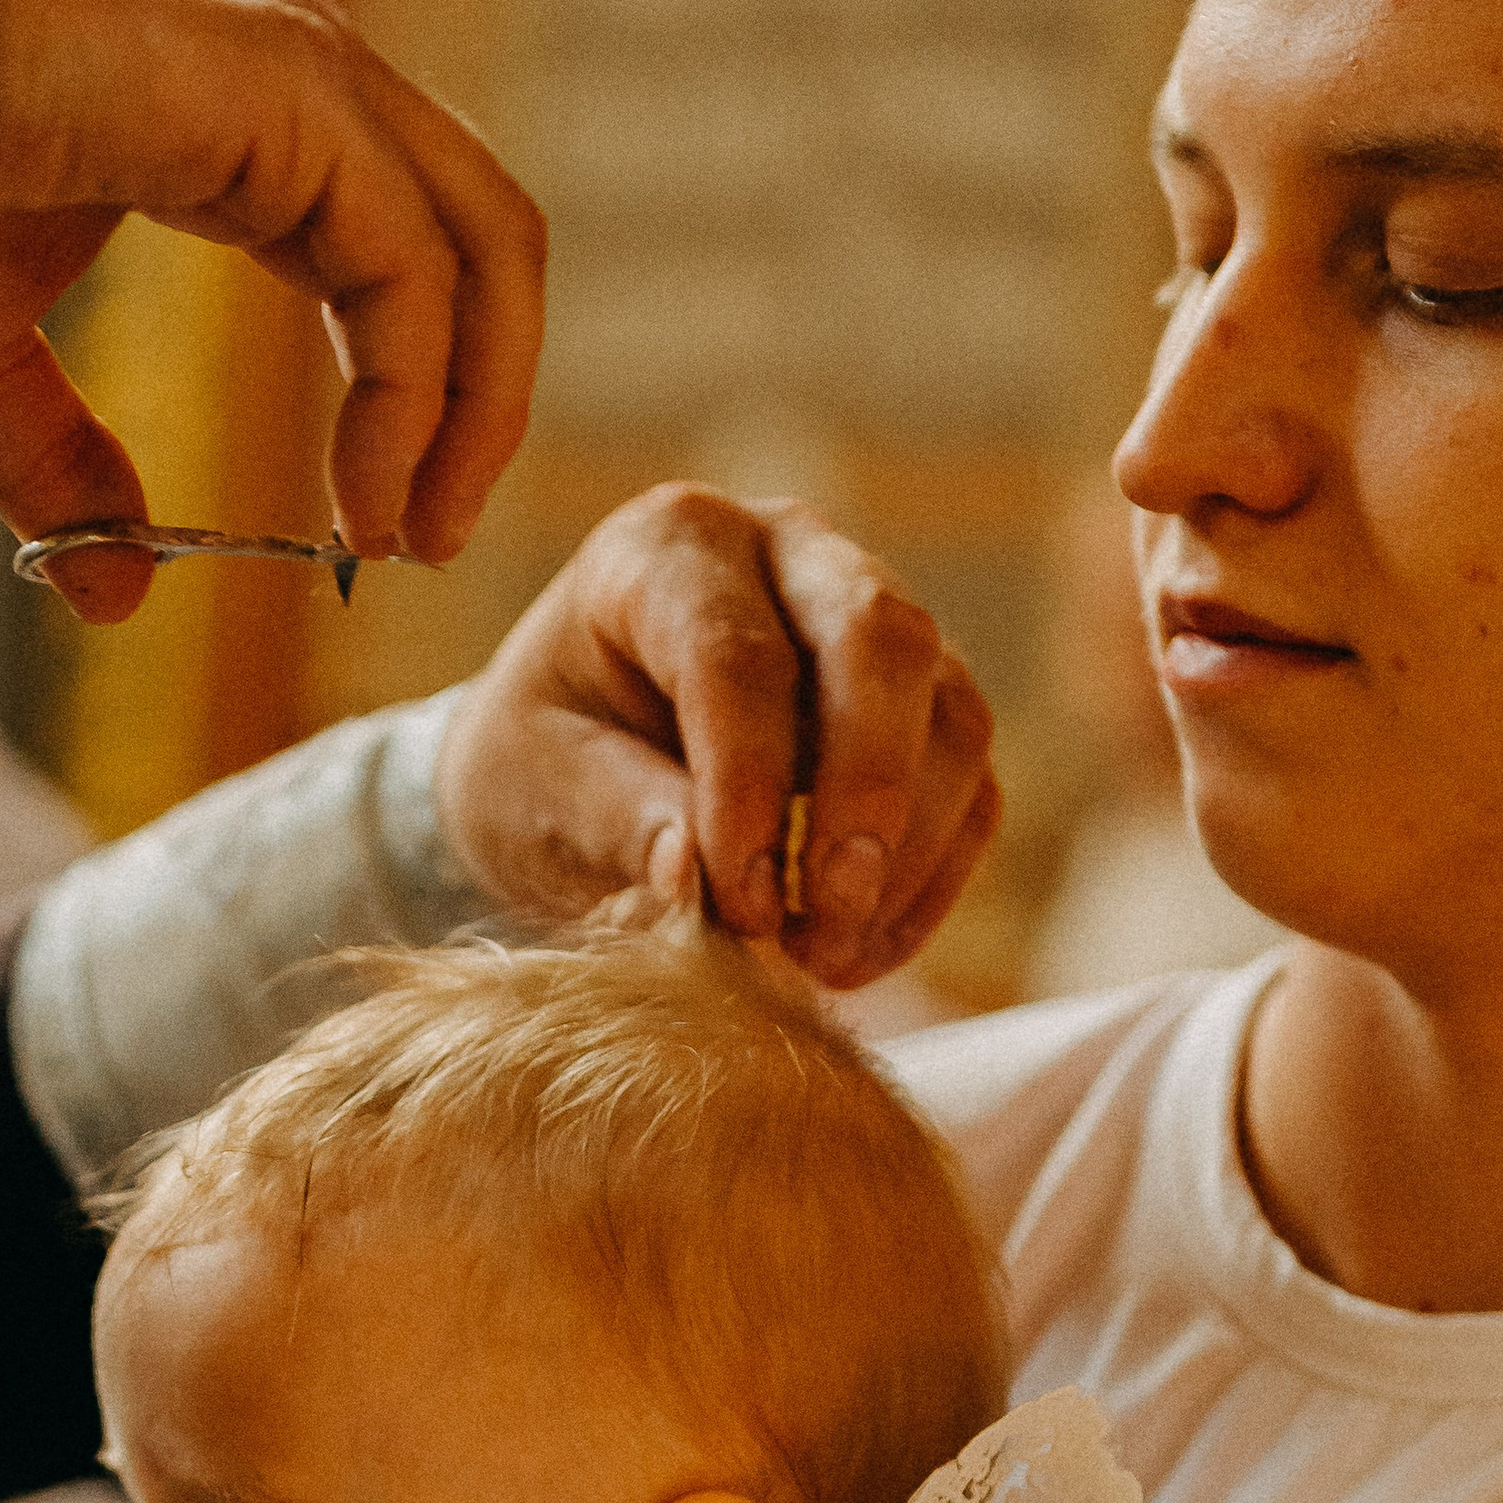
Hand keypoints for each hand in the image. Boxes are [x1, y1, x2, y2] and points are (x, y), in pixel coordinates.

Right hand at [0, 0, 545, 620]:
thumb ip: (66, 470)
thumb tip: (117, 595)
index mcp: (249, 113)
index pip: (400, 250)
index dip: (415, 392)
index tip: (380, 522)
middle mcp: (304, 72)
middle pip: (479, 240)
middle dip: (479, 402)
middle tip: (432, 540)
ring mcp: (309, 67)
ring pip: (479, 246)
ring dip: (471, 411)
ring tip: (413, 536)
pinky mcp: (296, 93)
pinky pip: (410, 270)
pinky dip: (413, 399)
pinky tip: (362, 501)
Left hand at [435, 485, 1000, 987]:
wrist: (565, 778)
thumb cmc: (538, 765)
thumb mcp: (531, 789)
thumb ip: (611, 816)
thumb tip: (694, 873)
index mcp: (670, 546)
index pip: (736, 651)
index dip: (747, 783)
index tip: (739, 903)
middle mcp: (791, 553)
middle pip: (884, 641)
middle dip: (867, 793)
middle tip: (825, 918)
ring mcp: (875, 622)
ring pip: (951, 712)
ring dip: (907, 852)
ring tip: (826, 956)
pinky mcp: (925, 706)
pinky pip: (971, 785)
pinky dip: (932, 881)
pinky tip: (862, 954)